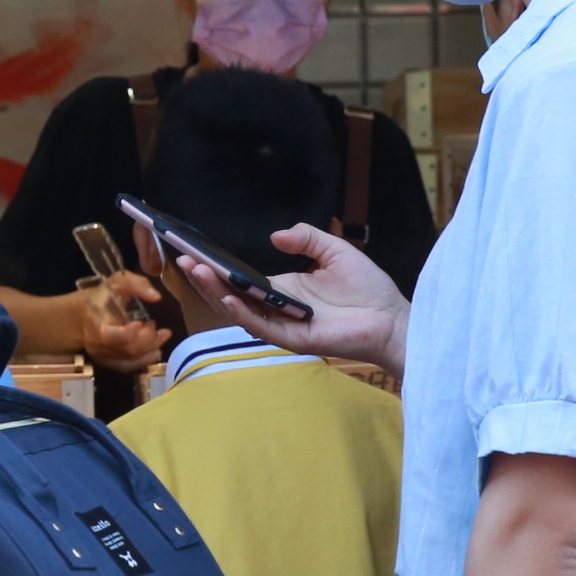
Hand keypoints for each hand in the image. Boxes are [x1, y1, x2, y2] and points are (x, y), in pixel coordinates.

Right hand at [71, 277, 174, 372]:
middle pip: (127, 349)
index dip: (129, 333)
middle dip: (147, 338)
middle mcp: (97, 345)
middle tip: (153, 324)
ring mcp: (103, 357)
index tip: (143, 321)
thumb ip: (137, 284)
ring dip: (150, 348)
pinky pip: (127, 367)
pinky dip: (144, 361)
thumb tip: (157, 297)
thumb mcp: (117, 282)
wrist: (81, 316)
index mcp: (96, 325)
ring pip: (130, 359)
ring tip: (161, 335)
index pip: (111, 336)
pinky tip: (156, 352)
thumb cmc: (101, 296)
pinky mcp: (108, 363)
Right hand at [168, 223, 407, 373]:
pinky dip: (243, 314)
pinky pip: (263, 328)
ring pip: (241, 312)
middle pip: (232, 295)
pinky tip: (228, 298)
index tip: (195, 251)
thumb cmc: (368, 288)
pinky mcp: (295, 340)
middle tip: (182, 259)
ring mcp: (284, 325)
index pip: (242, 279)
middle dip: (206, 279)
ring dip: (217, 293)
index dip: (219, 267)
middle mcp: (278, 308)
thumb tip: (274, 236)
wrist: (392, 318)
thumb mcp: (334, 251)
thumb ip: (307, 238)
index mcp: (284, 289)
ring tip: (197, 272)